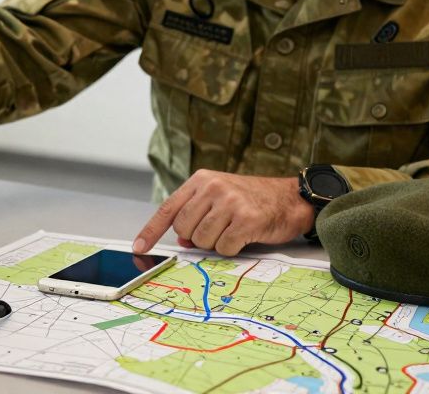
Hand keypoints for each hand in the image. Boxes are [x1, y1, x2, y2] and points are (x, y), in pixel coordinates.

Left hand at [131, 170, 314, 256]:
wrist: (290, 199)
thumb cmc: (252, 201)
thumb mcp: (220, 199)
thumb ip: (196, 215)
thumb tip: (181, 240)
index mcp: (202, 180)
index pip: (169, 208)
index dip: (151, 230)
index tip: (139, 247)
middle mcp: (213, 187)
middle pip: (184, 228)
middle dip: (197, 237)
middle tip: (218, 230)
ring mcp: (230, 202)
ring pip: (202, 240)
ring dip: (216, 243)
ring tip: (234, 230)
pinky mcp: (246, 219)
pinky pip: (224, 247)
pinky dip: (232, 248)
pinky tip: (245, 235)